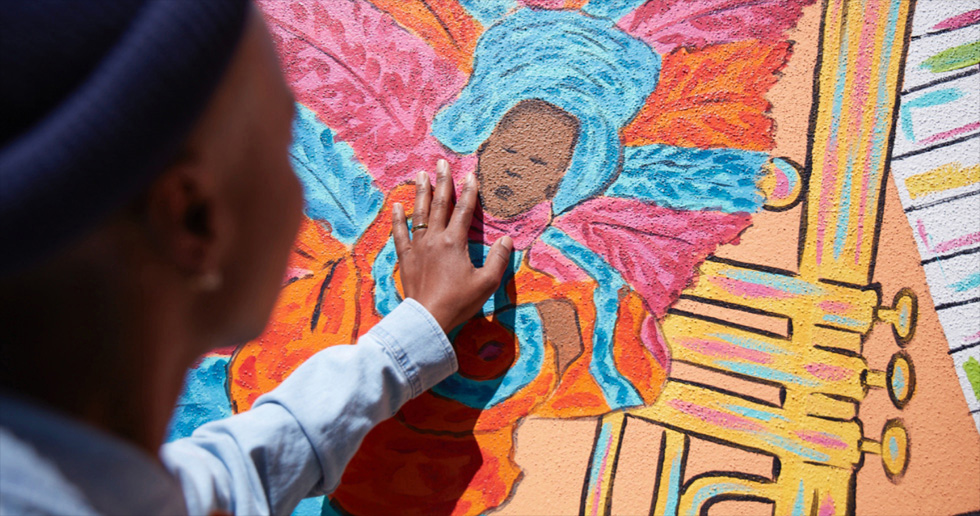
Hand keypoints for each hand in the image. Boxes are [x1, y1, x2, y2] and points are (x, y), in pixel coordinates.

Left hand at [392, 159, 512, 332]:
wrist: (428, 318)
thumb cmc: (459, 302)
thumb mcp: (486, 283)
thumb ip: (498, 260)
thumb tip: (506, 240)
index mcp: (455, 242)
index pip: (463, 211)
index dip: (469, 191)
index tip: (470, 174)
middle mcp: (434, 239)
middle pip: (439, 204)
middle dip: (442, 182)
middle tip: (441, 163)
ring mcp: (417, 247)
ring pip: (418, 213)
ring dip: (420, 193)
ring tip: (420, 175)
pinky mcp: (405, 258)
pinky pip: (399, 234)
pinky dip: (397, 219)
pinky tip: (396, 206)